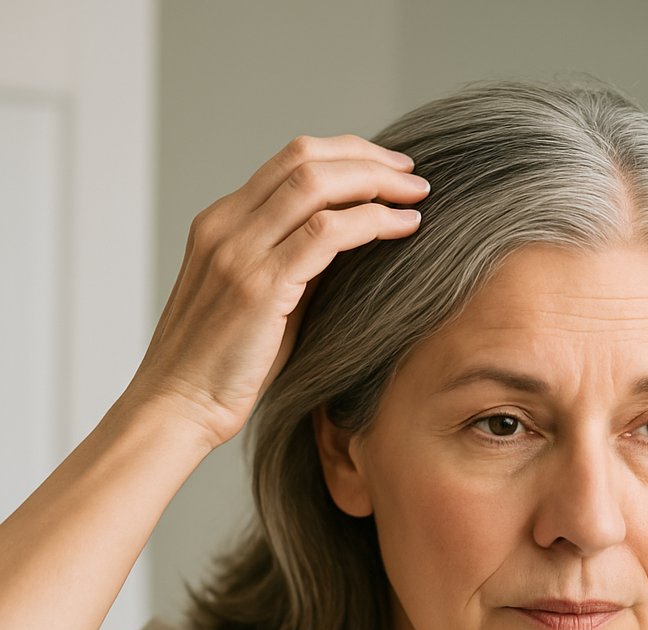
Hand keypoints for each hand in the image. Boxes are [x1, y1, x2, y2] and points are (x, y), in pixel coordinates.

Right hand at [128, 134, 428, 449]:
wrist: (179, 406)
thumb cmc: (225, 366)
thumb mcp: (263, 299)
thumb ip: (297, 264)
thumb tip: (352, 240)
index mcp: (222, 222)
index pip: (290, 160)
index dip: (347, 154)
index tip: (390, 169)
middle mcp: (226, 225)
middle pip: (305, 158)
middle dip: (368, 158)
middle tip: (414, 176)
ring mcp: (238, 251)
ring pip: (316, 184)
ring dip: (377, 183)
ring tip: (416, 197)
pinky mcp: (259, 285)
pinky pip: (326, 233)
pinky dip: (372, 222)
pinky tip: (404, 228)